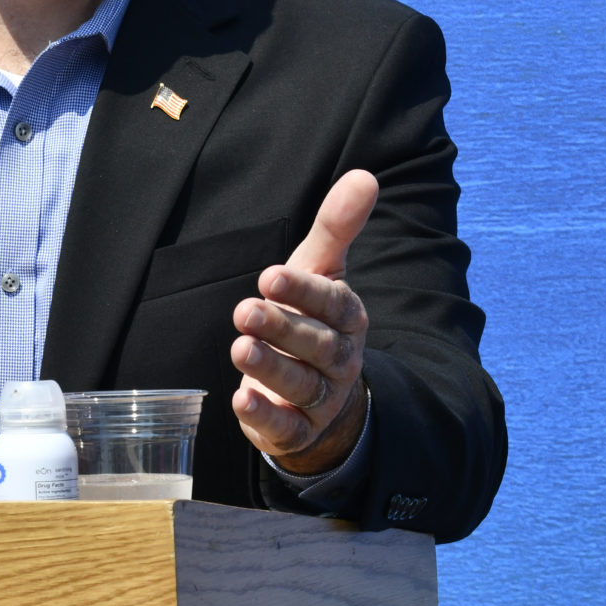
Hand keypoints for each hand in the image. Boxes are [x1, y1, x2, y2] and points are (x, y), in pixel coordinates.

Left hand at [231, 169, 374, 476]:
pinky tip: (240, 399)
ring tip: (240, 348)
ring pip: (300, 384)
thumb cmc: (312, 319)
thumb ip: (336, 227)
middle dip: (282, 328)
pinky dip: (263, 414)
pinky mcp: (296, 429)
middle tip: (246, 310)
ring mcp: (321, 398)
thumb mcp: (321, 270)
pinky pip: (284, 426)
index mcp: (346, 318)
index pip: (332, 303)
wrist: (321, 395)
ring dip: (270, 367)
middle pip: (316, 345)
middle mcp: (339, 358)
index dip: (304, 291)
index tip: (270, 276)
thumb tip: (365, 175)